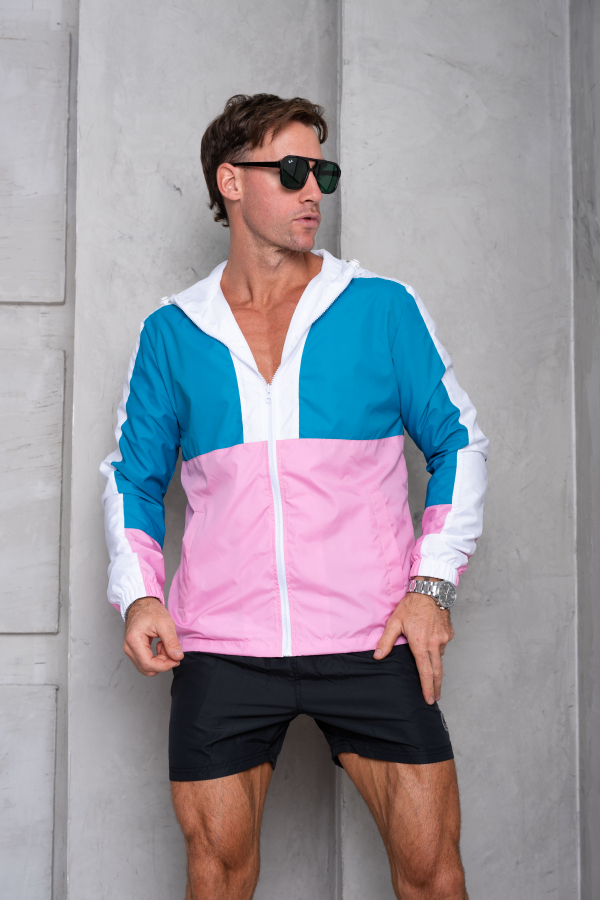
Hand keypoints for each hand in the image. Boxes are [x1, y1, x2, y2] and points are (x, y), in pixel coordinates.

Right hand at [123, 596, 183, 675]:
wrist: (142, 604)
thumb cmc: (151, 611)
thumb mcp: (165, 623)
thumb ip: (171, 642)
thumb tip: (177, 657)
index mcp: (134, 641)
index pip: (149, 664)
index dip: (165, 666)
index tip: (176, 659)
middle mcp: (128, 648)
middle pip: (147, 668)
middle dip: (163, 663)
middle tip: (170, 648)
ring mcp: (129, 650)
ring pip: (146, 667)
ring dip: (159, 660)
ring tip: (164, 645)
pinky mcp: (133, 651)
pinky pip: (145, 662)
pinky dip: (155, 658)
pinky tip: (159, 645)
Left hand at [374, 590, 453, 704]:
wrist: (431, 590)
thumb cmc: (411, 605)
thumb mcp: (394, 622)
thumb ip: (386, 641)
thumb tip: (377, 656)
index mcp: (421, 643)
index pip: (425, 671)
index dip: (427, 687)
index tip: (429, 699)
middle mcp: (435, 643)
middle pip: (438, 671)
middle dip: (436, 686)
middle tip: (435, 697)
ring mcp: (444, 638)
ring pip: (440, 657)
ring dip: (435, 664)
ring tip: (428, 665)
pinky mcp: (449, 633)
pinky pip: (443, 646)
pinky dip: (437, 649)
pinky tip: (431, 644)